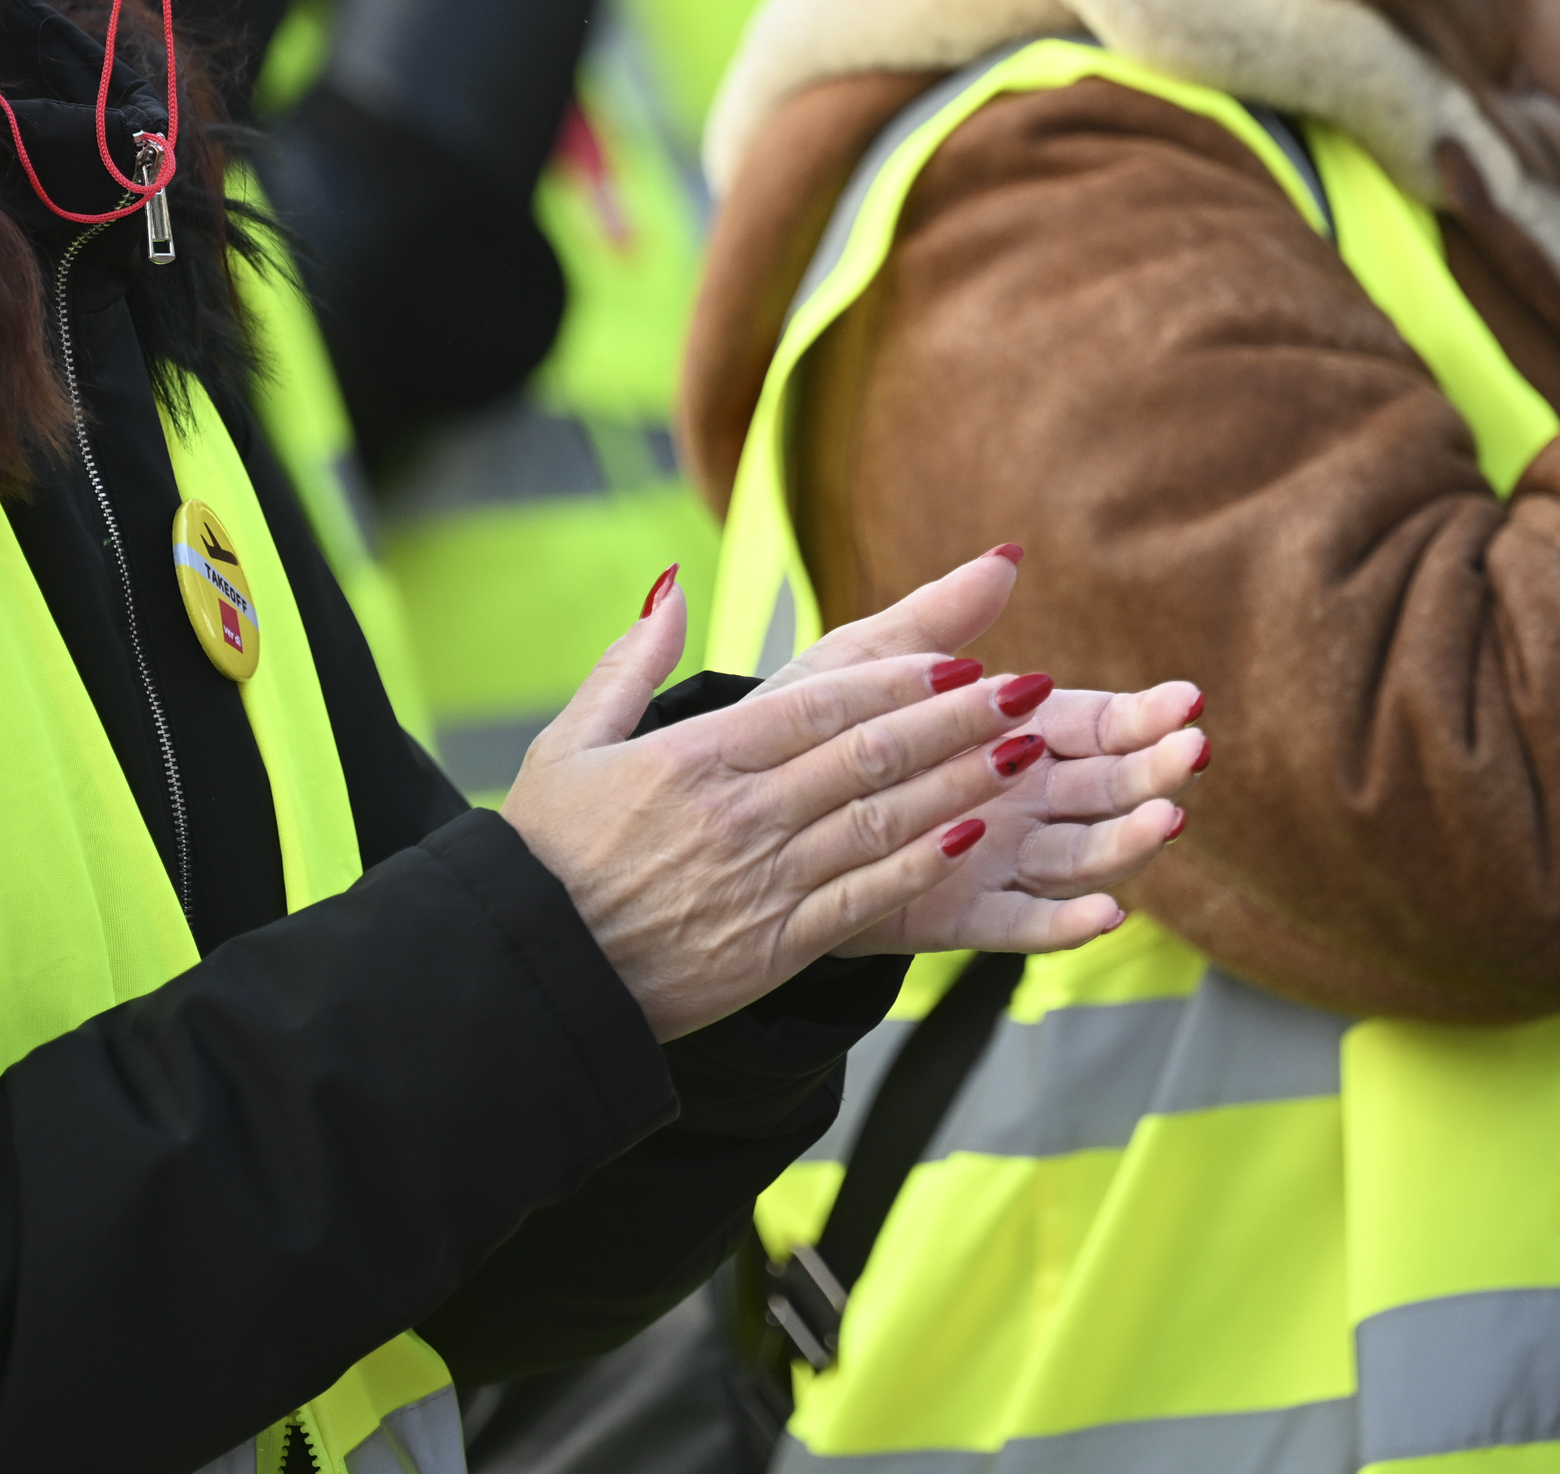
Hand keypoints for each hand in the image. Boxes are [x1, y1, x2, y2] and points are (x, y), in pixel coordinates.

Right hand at [504, 564, 1038, 1039]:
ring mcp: (763, 880)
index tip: (960, 658)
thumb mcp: (568, 740)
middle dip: (956, 718)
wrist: (534, 974)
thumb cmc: (545, 853)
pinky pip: (865, 897)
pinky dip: (921, 864)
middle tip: (1025, 688)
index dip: (898, 681)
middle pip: (869, 753)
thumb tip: (670, 585)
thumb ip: (630, 662)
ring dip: (961, 784)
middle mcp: (741, 812)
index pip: (818, 703)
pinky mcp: (775, 944)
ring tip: (1025, 752)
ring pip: (881, 819)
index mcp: (696, 756)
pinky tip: (974, 838)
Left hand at [765, 548, 1201, 954]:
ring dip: (1129, 843)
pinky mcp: (960, 914)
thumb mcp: (876, 659)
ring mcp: (997, 859)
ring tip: (1167, 820)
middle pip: (1107, 791)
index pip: (1098, 726)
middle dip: (1154, 772)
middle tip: (1190, 754)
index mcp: (1012, 732)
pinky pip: (1022, 923)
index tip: (1187, 702)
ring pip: (1081, 856)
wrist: (757, 807)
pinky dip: (1066, 925)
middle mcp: (1019, 800)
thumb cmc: (820, 723)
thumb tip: (1006, 553)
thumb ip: (944, 614)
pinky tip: (1107, 914)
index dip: (1144, 717)